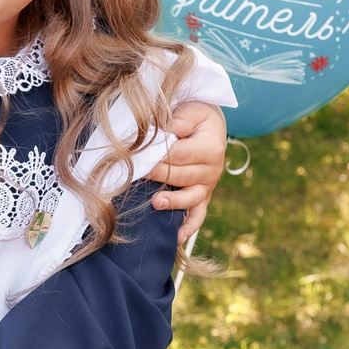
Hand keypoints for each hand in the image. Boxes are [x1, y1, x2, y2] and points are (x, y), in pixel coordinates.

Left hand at [150, 100, 225, 243]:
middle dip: (158, 174)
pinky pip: (198, 216)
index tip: (137, 155)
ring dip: (173, 202)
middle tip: (136, 172)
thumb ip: (182, 118)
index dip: (158, 155)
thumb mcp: (193, 110)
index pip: (180, 154)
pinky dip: (188, 228)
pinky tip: (175, 238)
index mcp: (211, 147)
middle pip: (182, 176)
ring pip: (191, 198)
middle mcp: (213, 170)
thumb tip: (172, 128)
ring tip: (156, 203)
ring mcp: (208, 186)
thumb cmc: (196, 118)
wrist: (210, 128)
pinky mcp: (203, 198)